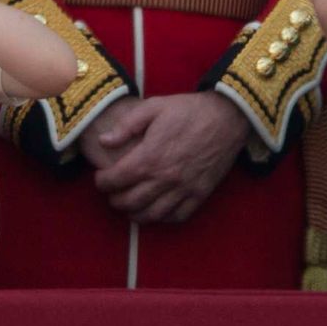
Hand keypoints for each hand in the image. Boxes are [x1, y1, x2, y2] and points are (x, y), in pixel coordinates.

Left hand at [91, 93, 248, 222]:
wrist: (226, 117)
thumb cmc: (188, 110)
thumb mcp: (153, 107)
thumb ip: (126, 126)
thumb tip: (104, 141)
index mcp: (150, 156)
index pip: (117, 180)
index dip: (102, 183)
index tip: (99, 179)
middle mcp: (165, 178)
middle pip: (131, 201)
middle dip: (115, 200)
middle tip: (111, 194)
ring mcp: (184, 189)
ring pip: (152, 214)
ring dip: (135, 214)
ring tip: (128, 207)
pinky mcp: (200, 194)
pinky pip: (177, 216)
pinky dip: (162, 218)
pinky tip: (154, 211)